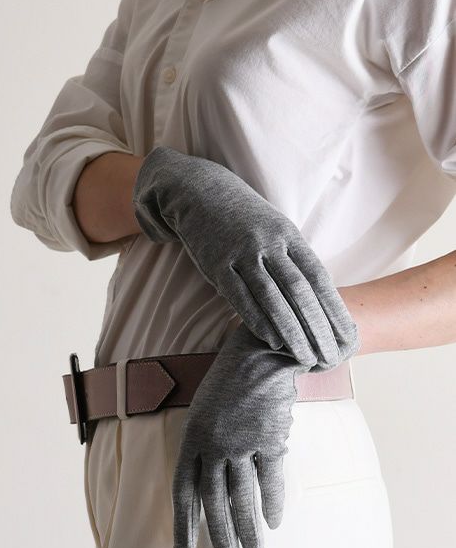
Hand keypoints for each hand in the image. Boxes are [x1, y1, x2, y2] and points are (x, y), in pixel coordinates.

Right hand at [132, 145, 358, 368]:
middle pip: (300, 291)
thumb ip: (290, 256)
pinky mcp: (217, 264)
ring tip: (306, 356)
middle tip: (332, 355)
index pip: (318, 277)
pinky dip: (258, 320)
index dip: (334, 308)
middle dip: (318, 326)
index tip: (348, 335)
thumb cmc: (240, 217)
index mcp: (288, 235)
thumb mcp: (272, 228)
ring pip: (273, 297)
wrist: (199, 192)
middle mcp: (269, 244)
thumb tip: (311, 290)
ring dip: (291, 330)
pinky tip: (272, 340)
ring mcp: (243, 253)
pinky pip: (241, 297)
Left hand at [172, 321, 323, 547]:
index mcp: (191, 440)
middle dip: (222, 543)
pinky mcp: (270, 438)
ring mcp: (242, 443)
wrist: (257, 353)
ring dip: (250, 535)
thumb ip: (202, 450)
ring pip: (244, 500)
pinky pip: (271, 479)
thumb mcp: (201, 414)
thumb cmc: (226, 384)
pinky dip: (273, 503)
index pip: (183, 493)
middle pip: (215, 505)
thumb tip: (207, 490)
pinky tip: (274, 523)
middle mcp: (213, 446)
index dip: (183, 527)